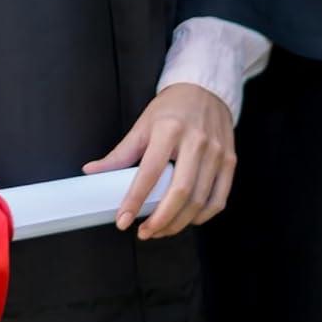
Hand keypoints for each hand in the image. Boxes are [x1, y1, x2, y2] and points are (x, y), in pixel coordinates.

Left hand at [82, 83, 235, 239]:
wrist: (204, 89)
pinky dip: (202, 216)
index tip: (123, 220)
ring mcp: (217, 153)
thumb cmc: (171, 109)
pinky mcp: (230, 162)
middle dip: (161, 220)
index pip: (150, 172)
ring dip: (179, 223)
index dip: (135, 200)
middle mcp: (196, 142)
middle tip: (144, 232)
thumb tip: (92, 172)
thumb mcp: (143, 125)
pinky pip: (218, 199)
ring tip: (160, 229)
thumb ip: (120, 153)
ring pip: (200, 200)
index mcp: (169, 130)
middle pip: (181, 192)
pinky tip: (186, 220)